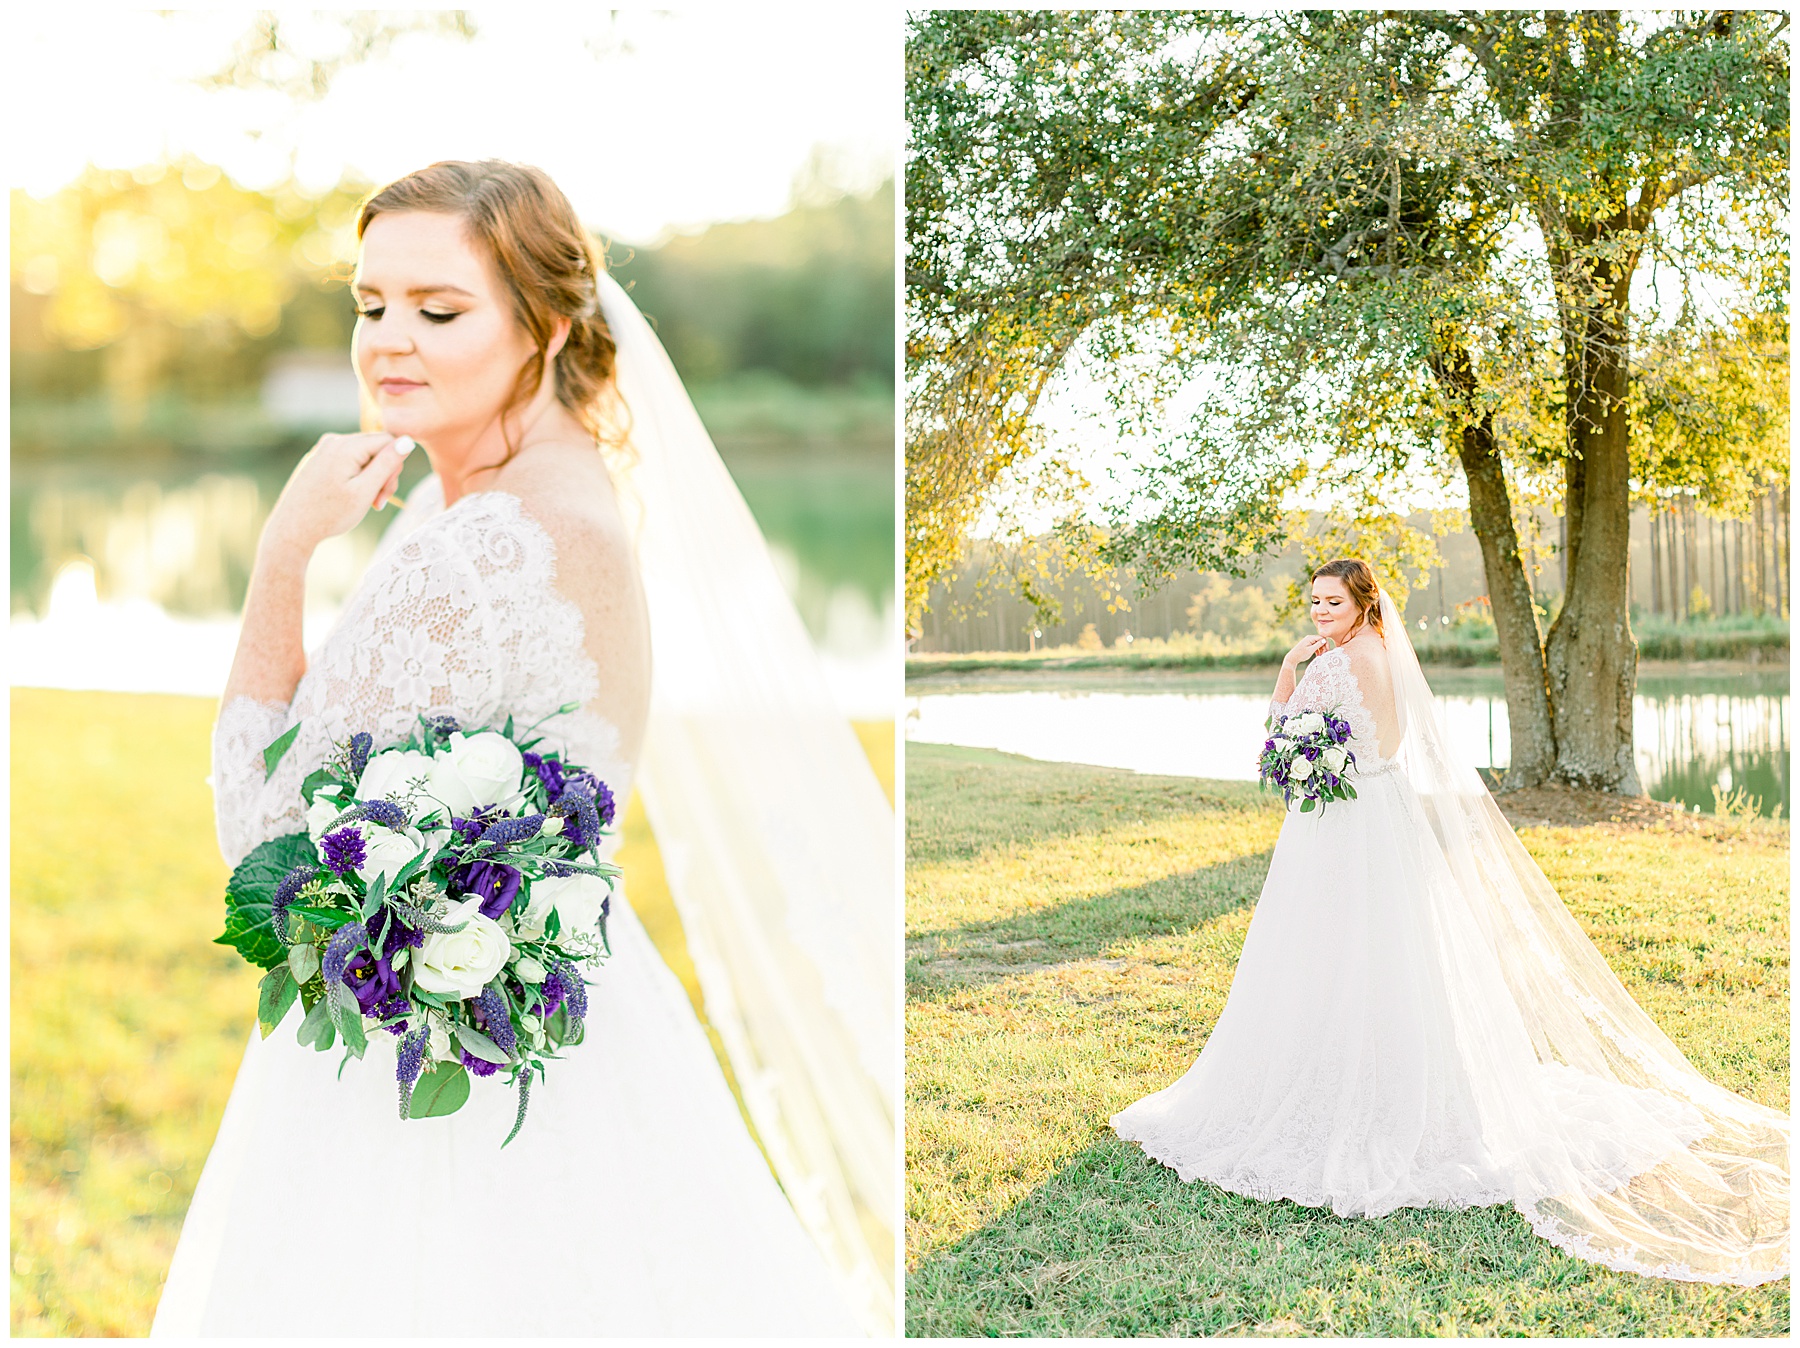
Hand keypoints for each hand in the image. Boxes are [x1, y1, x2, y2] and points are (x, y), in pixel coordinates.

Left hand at [262, 432, 412, 556]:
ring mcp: (323, 449)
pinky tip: (348, 498)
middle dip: (383, 474)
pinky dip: (355, 478)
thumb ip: (388, 464)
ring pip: (363, 456)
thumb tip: (408, 440)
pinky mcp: (318, 459)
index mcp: (345, 446)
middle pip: (376, 447)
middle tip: (377, 502)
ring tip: (365, 503)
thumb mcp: (365, 491)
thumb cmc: (330, 514)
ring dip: (371, 478)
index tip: (386, 493)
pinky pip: (347, 461)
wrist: (292, 529)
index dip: (395, 466)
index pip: (389, 441)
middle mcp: (333, 441)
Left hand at [1283, 634, 1329, 667]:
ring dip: (1321, 649)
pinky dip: (1317, 650)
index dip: (1326, 644)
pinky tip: (1318, 655)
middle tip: (1324, 654)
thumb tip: (1325, 640)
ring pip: (1318, 644)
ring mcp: (1309, 641)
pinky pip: (1315, 646)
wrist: (1292, 658)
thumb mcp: (1310, 650)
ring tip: (1320, 655)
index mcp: (1310, 638)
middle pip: (1321, 640)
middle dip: (1323, 647)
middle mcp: (1310, 638)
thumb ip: (1318, 645)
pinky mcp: (1308, 645)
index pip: (1322, 638)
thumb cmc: (1301, 654)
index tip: (1327, 650)